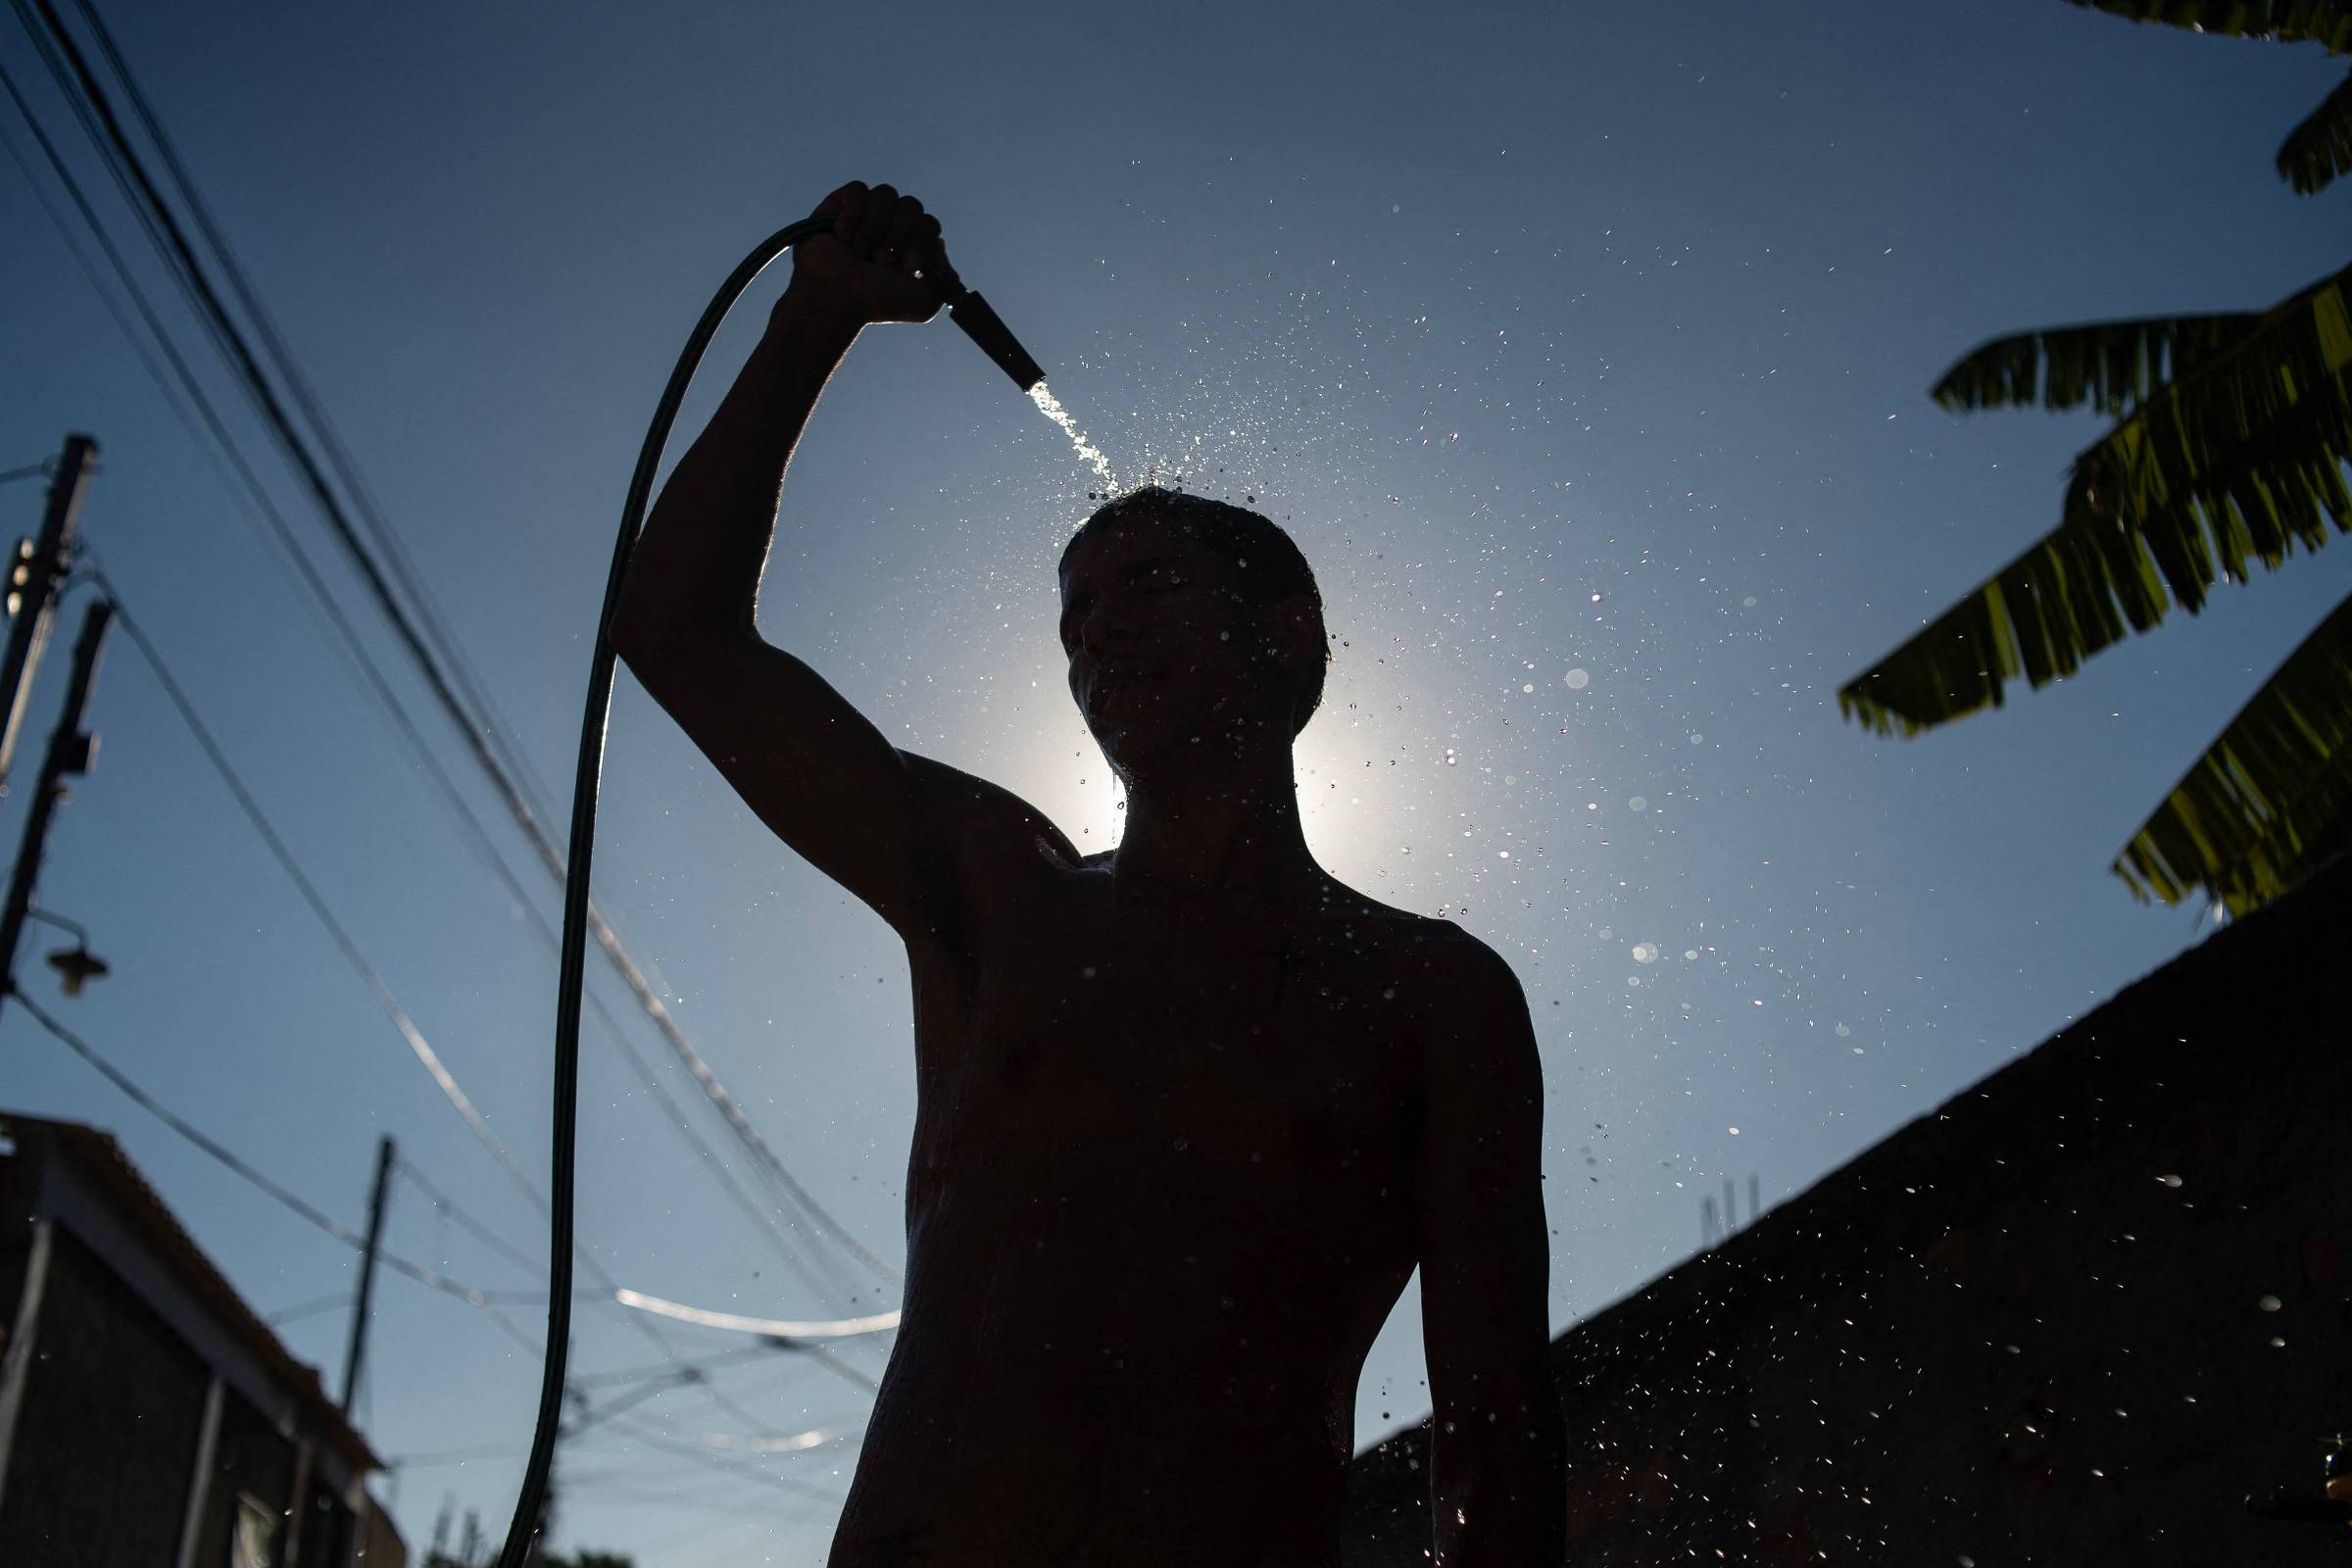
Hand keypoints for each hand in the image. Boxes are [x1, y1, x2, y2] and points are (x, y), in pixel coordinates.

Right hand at [783, 181, 949, 327]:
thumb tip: (939, 243)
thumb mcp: (926, 301)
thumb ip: (945, 275)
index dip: (922, 242)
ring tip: (860, 252)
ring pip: (886, 194)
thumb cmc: (877, 303)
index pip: (929, 224)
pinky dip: (854, 214)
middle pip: (912, 206)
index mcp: (909, 244)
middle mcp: (889, 226)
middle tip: (881, 261)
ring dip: (875, 228)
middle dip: (899, 235)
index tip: (908, 267)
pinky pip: (859, 190)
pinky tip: (843, 236)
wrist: (838, 300)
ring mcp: (864, 213)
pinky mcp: (839, 204)